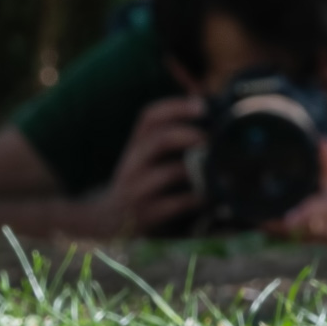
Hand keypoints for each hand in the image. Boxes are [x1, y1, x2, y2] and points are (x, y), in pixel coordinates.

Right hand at [98, 96, 204, 234]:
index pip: (150, 117)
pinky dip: (196, 199)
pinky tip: (208, 196)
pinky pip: (176, 204)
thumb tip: (204, 110)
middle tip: (209, 140)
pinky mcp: (146, 214)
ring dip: (197, 170)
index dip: (176, 108)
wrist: (107, 219)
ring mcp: (137, 189)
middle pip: (158, 140)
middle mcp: (133, 164)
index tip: (202, 106)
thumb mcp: (143, 156)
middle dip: (188, 136)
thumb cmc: (138, 182)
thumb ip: (167, 135)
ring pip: (167, 174)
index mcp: (135, 145)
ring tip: (219, 171)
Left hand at [266, 139, 326, 244]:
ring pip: (295, 238)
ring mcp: (321, 239)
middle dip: (280, 224)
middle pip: (301, 228)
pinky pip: (292, 242)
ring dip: (275, 230)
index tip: (288, 219)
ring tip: (256, 219)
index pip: (318, 211)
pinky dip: (278, 236)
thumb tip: (324, 141)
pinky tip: (262, 226)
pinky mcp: (313, 246)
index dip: (303, 215)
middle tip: (258, 215)